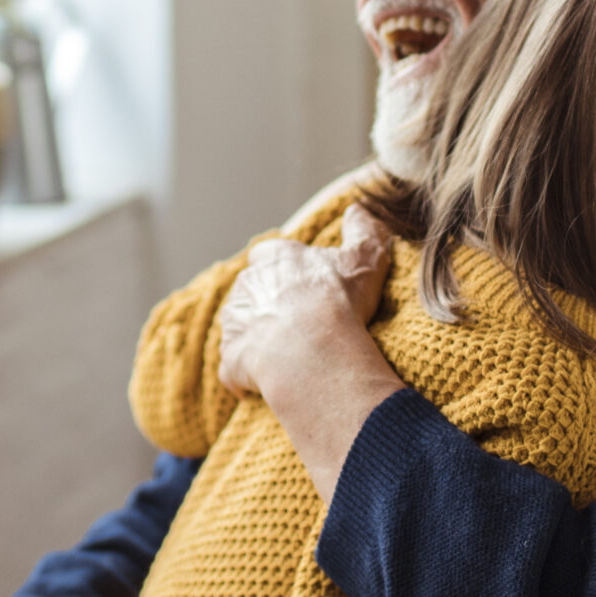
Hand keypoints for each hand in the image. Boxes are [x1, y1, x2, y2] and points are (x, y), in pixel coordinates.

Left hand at [217, 204, 392, 397]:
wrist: (312, 349)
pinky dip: (247, 376)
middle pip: (255, 291)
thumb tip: (359, 209)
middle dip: (272, 305)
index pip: (272, 256)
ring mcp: (235, 322)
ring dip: (259, 339)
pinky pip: (235, 367)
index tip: (308, 289)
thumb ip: (363, 230)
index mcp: (273, 257)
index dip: (289, 272)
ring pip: (242, 327)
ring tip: (288, 358)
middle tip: (303, 326)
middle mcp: (246, 284)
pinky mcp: (230, 357)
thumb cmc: (338, 301)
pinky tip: (267, 386)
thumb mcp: (365, 258)